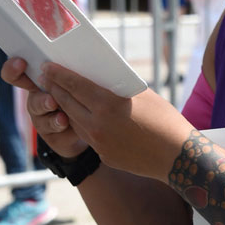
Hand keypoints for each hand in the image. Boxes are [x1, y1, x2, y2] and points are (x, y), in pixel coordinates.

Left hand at [1, 57, 193, 181]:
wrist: (177, 156)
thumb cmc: (165, 121)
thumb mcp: (143, 95)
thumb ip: (119, 87)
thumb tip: (102, 80)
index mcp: (108, 104)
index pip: (74, 85)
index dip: (58, 75)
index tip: (47, 67)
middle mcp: (97, 124)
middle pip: (67, 103)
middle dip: (55, 89)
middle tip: (48, 79)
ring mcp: (99, 143)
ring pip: (74, 121)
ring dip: (66, 108)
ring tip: (62, 96)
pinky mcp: (104, 156)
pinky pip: (88, 137)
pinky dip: (84, 125)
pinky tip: (84, 118)